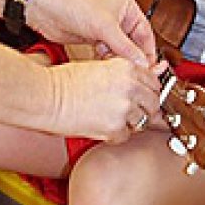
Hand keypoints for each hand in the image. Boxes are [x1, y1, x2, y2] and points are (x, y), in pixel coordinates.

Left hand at [26, 0, 156, 67]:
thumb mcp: (104, 26)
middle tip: (131, 71)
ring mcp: (106, 30)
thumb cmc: (73, 4)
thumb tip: (141, 62)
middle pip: (133, 45)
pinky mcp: (94, 39)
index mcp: (127, 8)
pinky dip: (105, 60)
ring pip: (119, 52)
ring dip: (116, 59)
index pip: (146, 34)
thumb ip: (125, 46)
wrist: (46, 10)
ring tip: (112, 63)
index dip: (147, 52)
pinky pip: (107, 54)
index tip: (148, 68)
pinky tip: (101, 60)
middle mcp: (118, 18)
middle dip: (130, 57)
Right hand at [47, 55, 161, 141]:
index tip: (143, 96)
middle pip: (154, 103)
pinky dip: (116, 134)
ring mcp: (124, 109)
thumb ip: (128, 73)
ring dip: (131, 122)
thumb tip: (158, 71)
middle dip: (144, 108)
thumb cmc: (66, 80)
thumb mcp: (100, 68)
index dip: (148, 90)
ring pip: (143, 122)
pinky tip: (102, 125)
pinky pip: (126, 136)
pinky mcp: (115, 128)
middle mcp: (130, 87)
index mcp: (127, 68)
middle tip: (128, 110)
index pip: (154, 82)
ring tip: (110, 116)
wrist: (47, 97)